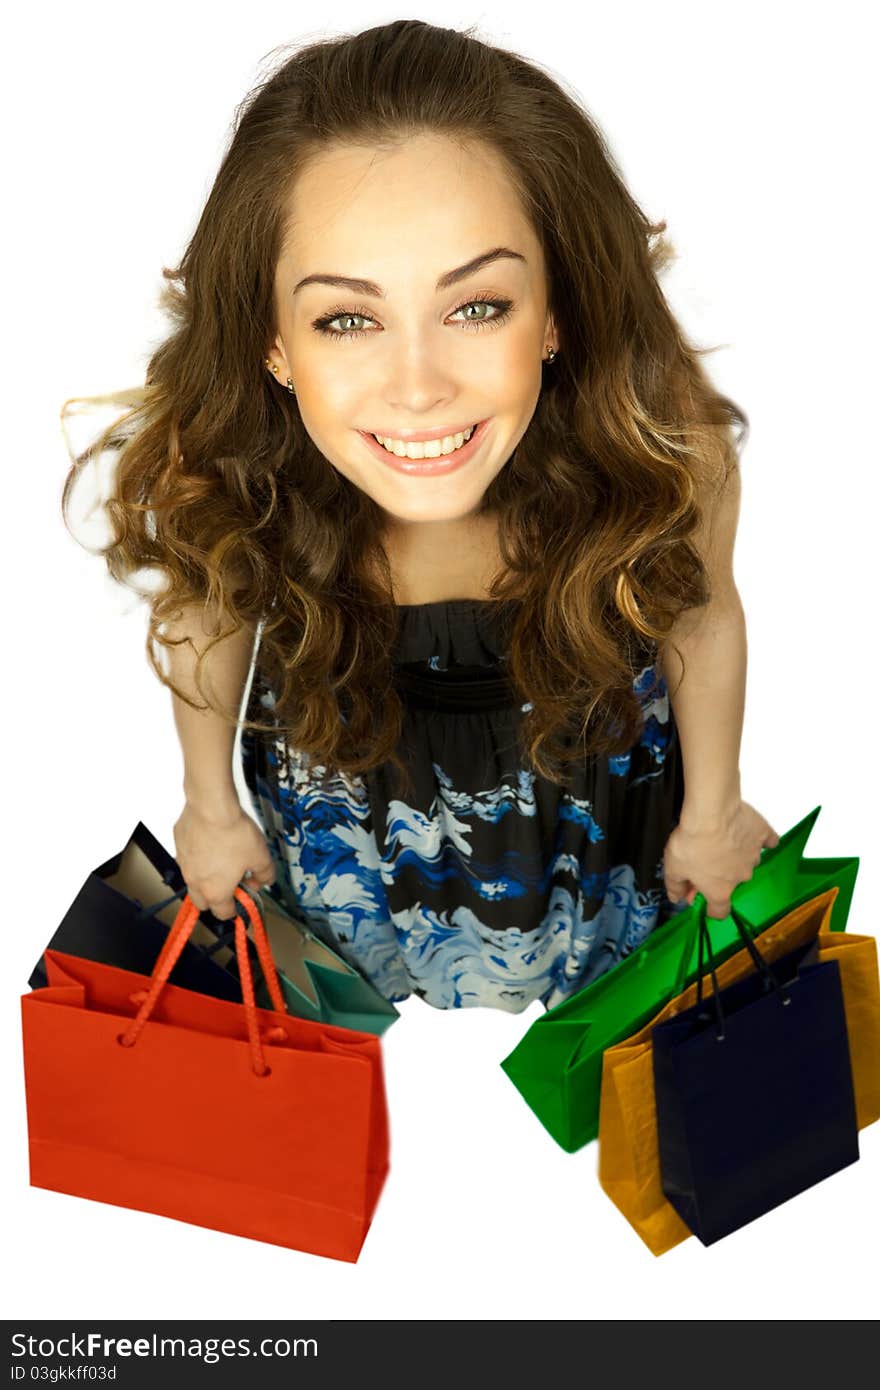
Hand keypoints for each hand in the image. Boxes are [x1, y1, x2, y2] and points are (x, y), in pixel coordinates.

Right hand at [172, 800, 275, 920]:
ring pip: (193, 881)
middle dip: (216, 899)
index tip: (243, 899)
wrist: (211, 807)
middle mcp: (195, 882)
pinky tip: (211, 842)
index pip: (224, 913)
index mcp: (216, 891)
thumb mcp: (261, 857)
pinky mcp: (178, 846)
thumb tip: (264, 880)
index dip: (236, 909)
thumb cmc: (235, 834)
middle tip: (232, 883)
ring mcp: (183, 865)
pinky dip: (197, 857)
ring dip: (205, 878)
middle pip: (202, 903)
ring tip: (222, 860)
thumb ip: (265, 875)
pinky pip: (187, 859)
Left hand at [662, 799, 779, 919]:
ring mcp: (755, 856)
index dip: (711, 908)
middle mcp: (741, 878)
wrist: (711, 813)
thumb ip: (675, 886)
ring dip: (735, 854)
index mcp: (720, 891)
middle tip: (704, 857)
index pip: (720, 912)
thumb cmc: (691, 842)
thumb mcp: (673, 868)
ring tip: (720, 837)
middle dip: (719, 874)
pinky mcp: (763, 835)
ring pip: (745, 861)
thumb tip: (675, 897)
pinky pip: (766, 841)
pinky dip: (759, 838)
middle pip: (731, 882)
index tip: (704, 900)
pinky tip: (749, 831)